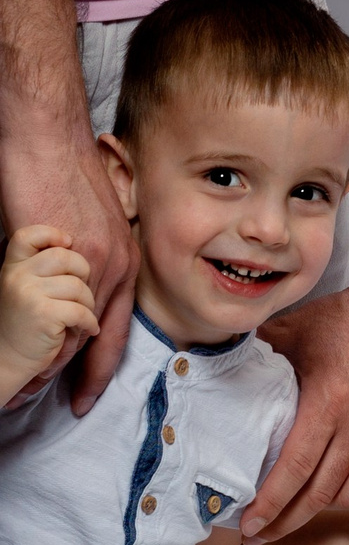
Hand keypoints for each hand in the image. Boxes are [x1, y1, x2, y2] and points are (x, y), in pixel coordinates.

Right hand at [0, 127, 133, 406]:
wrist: (51, 139)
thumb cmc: (66, 175)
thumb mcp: (97, 221)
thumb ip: (94, 257)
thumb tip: (78, 289)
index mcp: (126, 258)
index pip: (118, 327)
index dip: (103, 366)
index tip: (88, 396)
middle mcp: (117, 265)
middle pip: (98, 338)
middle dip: (80, 374)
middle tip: (70, 405)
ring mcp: (93, 262)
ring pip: (72, 330)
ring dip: (51, 357)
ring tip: (34, 380)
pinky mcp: (67, 254)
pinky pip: (53, 309)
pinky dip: (39, 334)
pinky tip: (26, 348)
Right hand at [0, 224, 96, 402]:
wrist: (7, 359)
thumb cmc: (24, 323)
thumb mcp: (24, 288)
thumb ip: (40, 269)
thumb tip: (73, 246)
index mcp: (12, 267)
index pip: (28, 235)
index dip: (52, 233)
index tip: (67, 243)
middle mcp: (17, 277)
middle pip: (64, 257)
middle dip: (83, 274)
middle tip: (81, 294)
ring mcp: (28, 294)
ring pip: (77, 286)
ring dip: (88, 304)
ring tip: (82, 316)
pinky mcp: (43, 314)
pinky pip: (81, 310)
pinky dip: (89, 322)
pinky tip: (87, 328)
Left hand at [247, 281, 348, 539]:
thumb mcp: (293, 329)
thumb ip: (257, 352)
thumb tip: (216, 360)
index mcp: (327, 405)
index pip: (294, 469)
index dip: (270, 503)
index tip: (248, 525)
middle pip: (320, 492)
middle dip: (287, 521)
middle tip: (260, 535)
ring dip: (321, 509)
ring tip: (293, 519)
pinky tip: (341, 492)